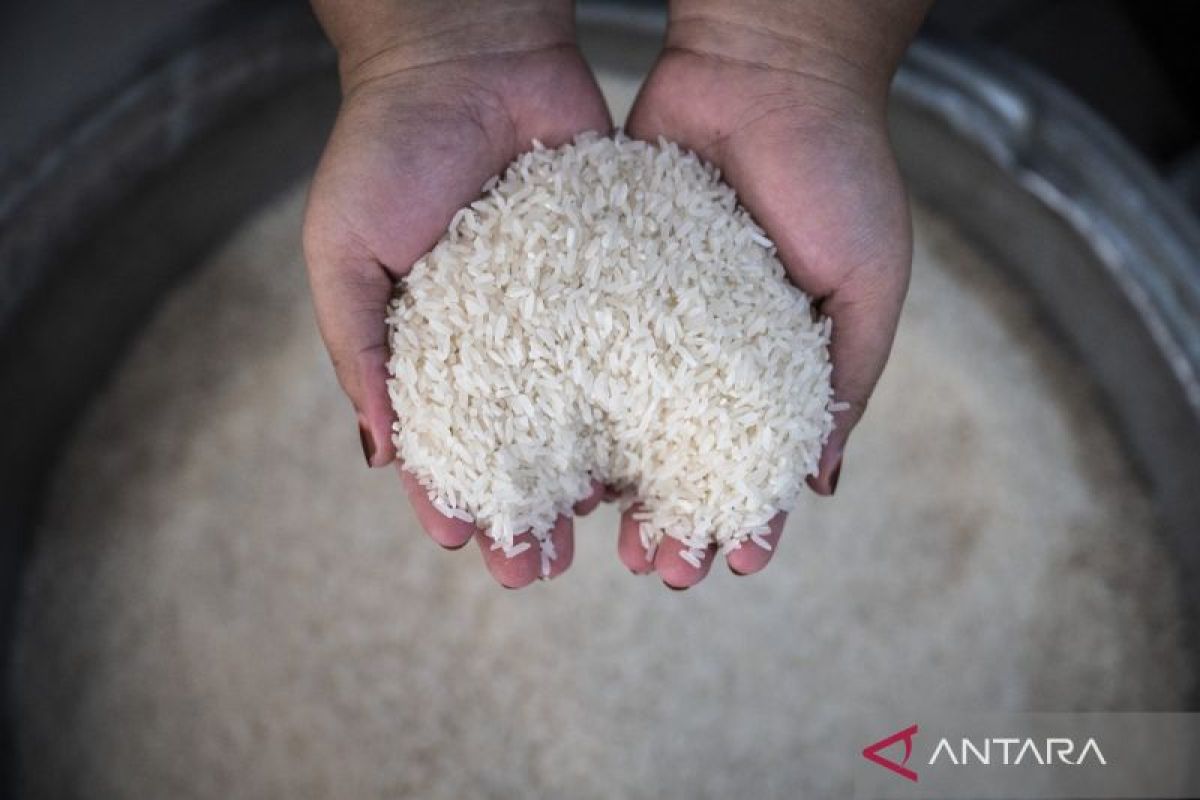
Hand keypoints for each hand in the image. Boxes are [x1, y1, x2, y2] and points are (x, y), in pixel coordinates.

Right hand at [303, 2, 610, 587]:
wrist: (468, 53)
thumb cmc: (386, 148)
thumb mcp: (344, 252)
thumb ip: (360, 350)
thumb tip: (381, 456)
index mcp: (434, 345)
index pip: (445, 441)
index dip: (453, 497)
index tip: (467, 547)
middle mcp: (506, 341)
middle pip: (523, 446)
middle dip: (532, 509)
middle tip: (545, 568)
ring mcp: (567, 313)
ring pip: (587, 412)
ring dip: (597, 475)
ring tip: (613, 529)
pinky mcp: (620, 276)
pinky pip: (637, 346)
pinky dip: (647, 399)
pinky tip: (659, 445)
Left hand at [621, 3, 921, 586]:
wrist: (765, 68)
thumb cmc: (838, 171)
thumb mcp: (867, 286)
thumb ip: (847, 383)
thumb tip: (819, 482)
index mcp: (777, 359)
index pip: (756, 456)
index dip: (746, 514)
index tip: (731, 564)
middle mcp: (709, 348)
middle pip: (682, 450)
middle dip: (669, 512)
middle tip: (652, 565)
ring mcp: (653, 316)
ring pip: (623, 412)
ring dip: (610, 475)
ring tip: (592, 526)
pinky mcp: (604, 276)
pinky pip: (580, 346)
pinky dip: (565, 397)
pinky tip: (552, 443)